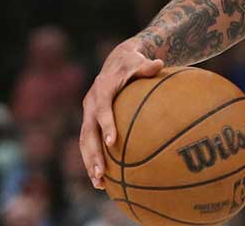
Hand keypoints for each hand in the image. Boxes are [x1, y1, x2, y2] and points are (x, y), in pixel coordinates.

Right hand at [79, 40, 163, 189]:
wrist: (116, 61)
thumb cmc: (132, 63)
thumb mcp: (139, 62)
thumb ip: (147, 66)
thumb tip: (160, 63)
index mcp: (102, 89)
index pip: (102, 109)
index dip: (105, 125)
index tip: (112, 142)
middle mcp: (90, 103)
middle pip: (87, 132)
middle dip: (93, 154)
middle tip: (101, 173)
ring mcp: (88, 113)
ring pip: (85, 142)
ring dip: (90, 162)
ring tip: (99, 184)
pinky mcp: (90, 121)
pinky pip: (89, 143)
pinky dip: (93, 160)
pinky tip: (103, 180)